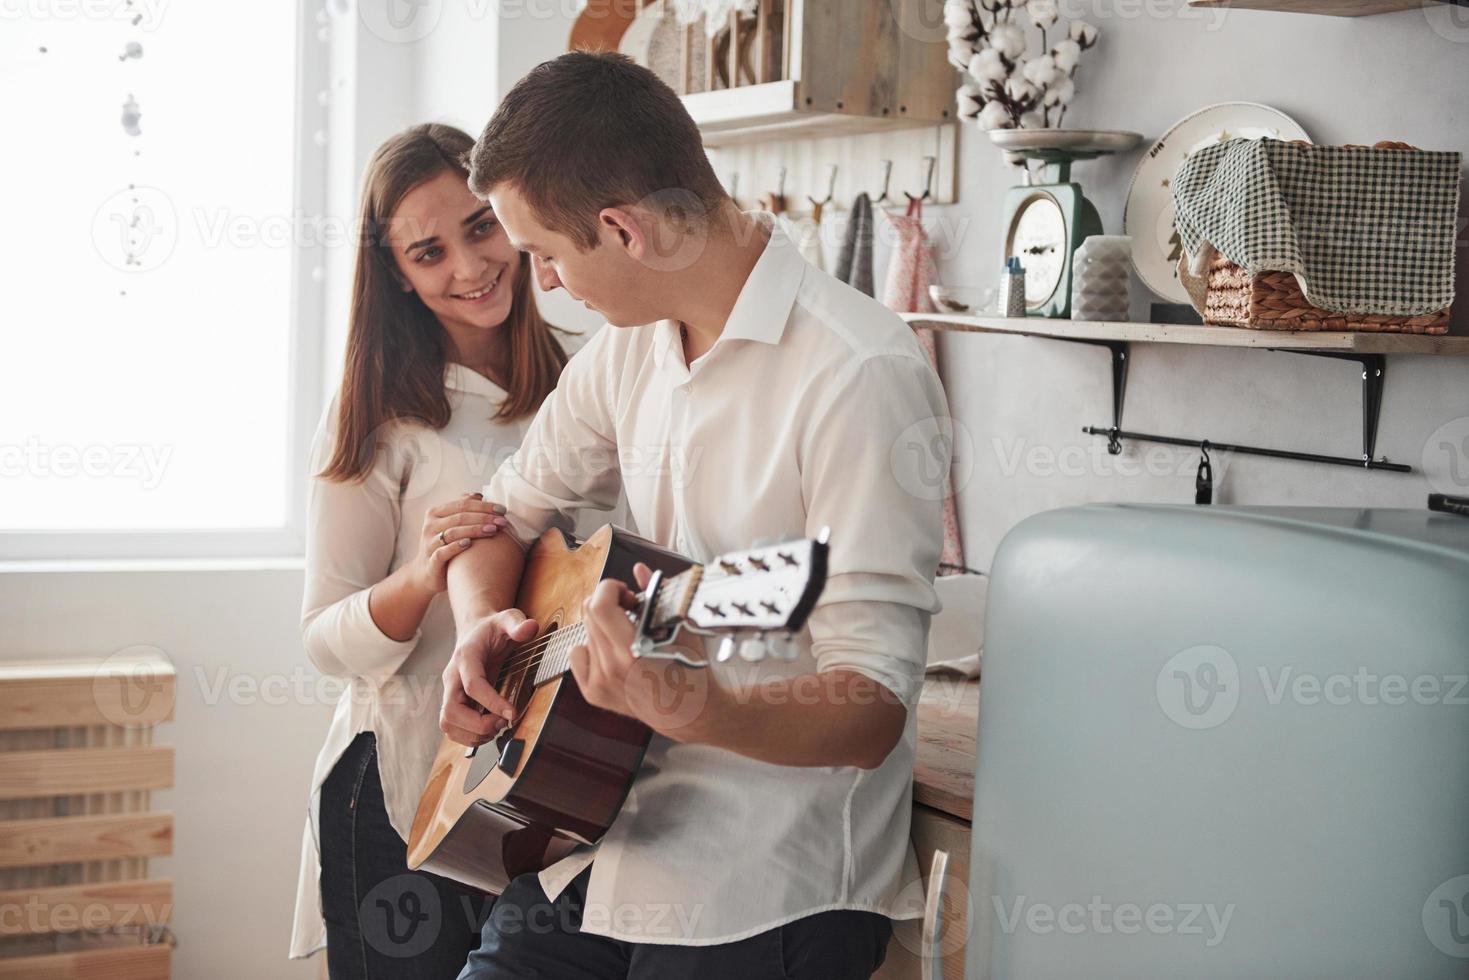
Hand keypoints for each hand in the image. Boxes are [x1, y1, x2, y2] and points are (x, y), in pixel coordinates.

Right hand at [415, 493, 507, 594]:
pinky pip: (442, 552)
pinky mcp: (431, 562)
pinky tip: (469, 544)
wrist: (427, 573)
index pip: (462, 504)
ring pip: (452, 532)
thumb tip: (479, 495)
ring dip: (474, 530)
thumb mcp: (452, 526)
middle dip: (483, 518)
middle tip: (502, 521)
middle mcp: (430, 526)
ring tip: (493, 531)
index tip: (502, 510)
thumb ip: (463, 510)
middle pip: (459, 517)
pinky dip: (456, 547)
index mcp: (436, 513)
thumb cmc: (445, 546)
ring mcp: (429, 544)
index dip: (483, 506)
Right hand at [440, 608, 538, 746]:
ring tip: (497, 728)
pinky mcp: (453, 702)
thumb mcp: (508, 618)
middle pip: (451, 711)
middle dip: (478, 725)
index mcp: (465, 657)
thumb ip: (518, 623)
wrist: (476, 631)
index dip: (492, 703)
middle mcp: (452, 676)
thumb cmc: (492, 628)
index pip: (472, 685)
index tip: (512, 714)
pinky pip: (452, 727)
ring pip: (447, 723)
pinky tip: (489, 729)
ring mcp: (450, 691)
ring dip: (472, 734)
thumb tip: (530, 628)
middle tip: (502, 724)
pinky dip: (469, 736)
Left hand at [569, 563, 714, 740]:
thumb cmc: (689, 672)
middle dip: (609, 600)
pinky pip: (577, 653)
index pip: (600, 605)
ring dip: (603, 623)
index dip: (610, 588)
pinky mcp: (593, 691)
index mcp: (634, 651)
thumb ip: (656, 595)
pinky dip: (591, 645)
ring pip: (585, 631)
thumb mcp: (680, 627)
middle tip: (629, 607)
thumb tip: (639, 570)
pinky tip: (612, 650)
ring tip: (626, 631)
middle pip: (590, 613)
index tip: (624, 591)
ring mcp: (599, 681)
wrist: (686, 712)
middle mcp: (612, 668)